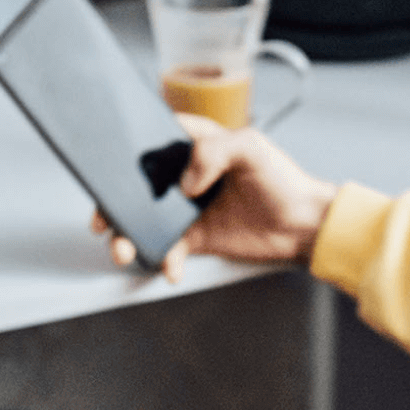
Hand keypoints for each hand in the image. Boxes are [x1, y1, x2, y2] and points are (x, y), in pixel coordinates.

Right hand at [92, 115, 337, 280]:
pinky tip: (171, 267)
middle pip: (135, 187)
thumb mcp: (251, 148)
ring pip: (143, 222)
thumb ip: (213, 152)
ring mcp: (186, 209)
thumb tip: (185, 183)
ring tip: (125, 251)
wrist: (304, 225)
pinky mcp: (193, 237)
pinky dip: (164, 261)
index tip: (109, 168)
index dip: (125, 154)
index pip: (151, 143)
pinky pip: (166, 250)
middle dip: (113, 205)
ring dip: (128, 238)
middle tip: (105, 220)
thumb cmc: (283, 180)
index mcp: (194, 145)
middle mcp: (184, 176)